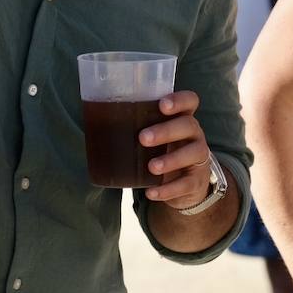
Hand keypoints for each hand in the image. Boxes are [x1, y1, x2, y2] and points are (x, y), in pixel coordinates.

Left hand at [139, 91, 212, 210]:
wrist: (186, 184)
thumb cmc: (163, 150)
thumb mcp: (155, 136)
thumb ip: (136, 126)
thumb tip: (93, 121)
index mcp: (182, 118)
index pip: (190, 101)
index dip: (179, 100)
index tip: (162, 105)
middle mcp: (194, 135)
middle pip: (189, 125)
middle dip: (166, 131)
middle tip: (143, 138)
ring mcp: (199, 158)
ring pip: (193, 154)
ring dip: (171, 160)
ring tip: (151, 167)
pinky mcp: (197, 181)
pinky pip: (186, 184)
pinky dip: (168, 190)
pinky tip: (152, 192)